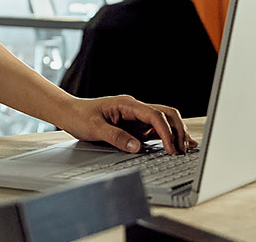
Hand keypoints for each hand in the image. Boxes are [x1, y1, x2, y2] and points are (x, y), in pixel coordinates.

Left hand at [57, 95, 196, 154]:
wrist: (69, 113)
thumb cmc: (79, 116)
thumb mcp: (95, 128)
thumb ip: (116, 137)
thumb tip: (136, 147)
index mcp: (127, 104)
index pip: (155, 115)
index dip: (166, 132)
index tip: (170, 148)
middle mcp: (135, 109)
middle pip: (166, 114)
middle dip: (178, 131)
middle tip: (183, 151)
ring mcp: (137, 117)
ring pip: (164, 121)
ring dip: (176, 134)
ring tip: (186, 150)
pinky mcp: (135, 126)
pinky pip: (156, 130)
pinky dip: (167, 138)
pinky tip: (175, 146)